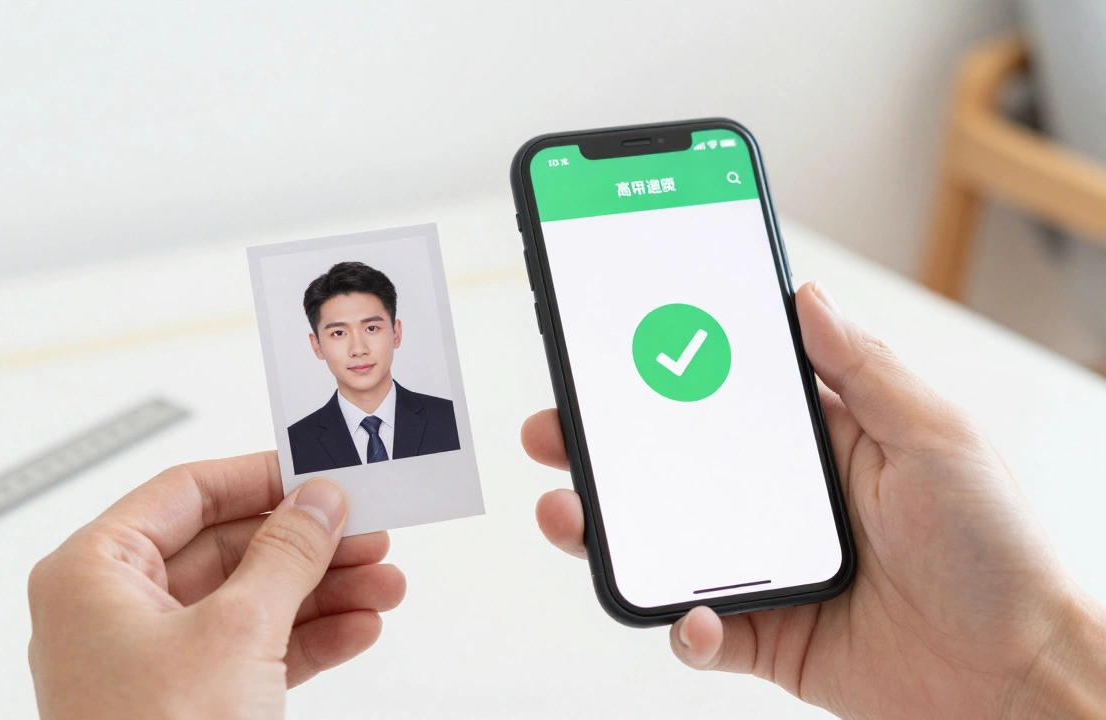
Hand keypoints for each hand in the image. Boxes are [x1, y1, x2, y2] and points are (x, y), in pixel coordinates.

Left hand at [27, 453, 405, 719]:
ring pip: (250, 601)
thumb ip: (287, 555)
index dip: (260, 478)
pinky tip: (360, 626)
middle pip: (227, 548)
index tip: (318, 473)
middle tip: (366, 530)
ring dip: (322, 592)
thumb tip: (318, 503)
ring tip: (383, 582)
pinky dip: (310, 639)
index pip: (185, 493)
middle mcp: (115, 610)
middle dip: (307, 544)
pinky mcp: (187, 701)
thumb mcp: (236, 633)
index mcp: (94, 574)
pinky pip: (254, 650)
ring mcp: (151, 660)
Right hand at [523, 281, 1105, 719]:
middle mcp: (777, 502)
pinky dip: (682, 628)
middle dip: (599, 449)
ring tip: (568, 515)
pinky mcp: (764, 635)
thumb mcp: (935, 437)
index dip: (657, 370)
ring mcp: (763, 568)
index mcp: (815, 443)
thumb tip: (806, 296)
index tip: (604, 347)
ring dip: (605, 531)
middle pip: (667, 467)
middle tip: (553, 430)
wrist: (1017, 676)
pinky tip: (691, 616)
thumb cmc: (994, 551)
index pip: (717, 394)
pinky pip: (700, 632)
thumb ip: (865, 368)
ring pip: (662, 544)